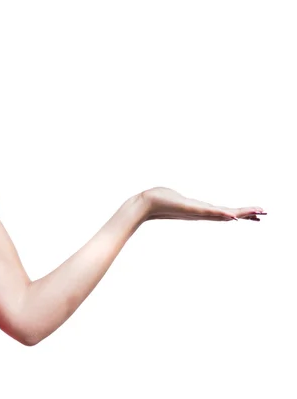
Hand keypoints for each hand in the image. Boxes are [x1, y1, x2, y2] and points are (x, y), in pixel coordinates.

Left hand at [141, 187, 266, 221]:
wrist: (146, 203)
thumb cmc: (158, 199)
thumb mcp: (175, 197)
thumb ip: (180, 199)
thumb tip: (177, 195)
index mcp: (200, 209)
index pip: (224, 211)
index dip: (239, 212)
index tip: (255, 213)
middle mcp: (201, 212)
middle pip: (228, 213)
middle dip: (247, 214)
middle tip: (265, 213)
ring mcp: (196, 212)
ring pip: (223, 213)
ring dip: (240, 213)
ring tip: (257, 213)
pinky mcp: (190, 209)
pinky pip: (209, 212)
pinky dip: (221, 213)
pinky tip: (232, 216)